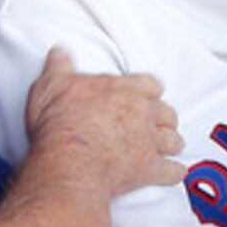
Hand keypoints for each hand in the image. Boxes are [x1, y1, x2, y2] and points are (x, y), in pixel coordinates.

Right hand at [21, 48, 182, 197]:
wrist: (70, 159)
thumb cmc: (61, 122)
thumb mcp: (51, 85)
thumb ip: (59, 67)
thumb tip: (60, 53)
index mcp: (122, 89)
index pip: (149, 83)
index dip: (149, 90)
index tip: (147, 93)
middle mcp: (141, 113)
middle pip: (166, 112)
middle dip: (164, 117)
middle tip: (159, 122)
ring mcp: (148, 141)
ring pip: (173, 139)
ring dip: (173, 142)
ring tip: (171, 146)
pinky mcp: (149, 169)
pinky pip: (172, 171)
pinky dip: (174, 173)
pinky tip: (174, 174)